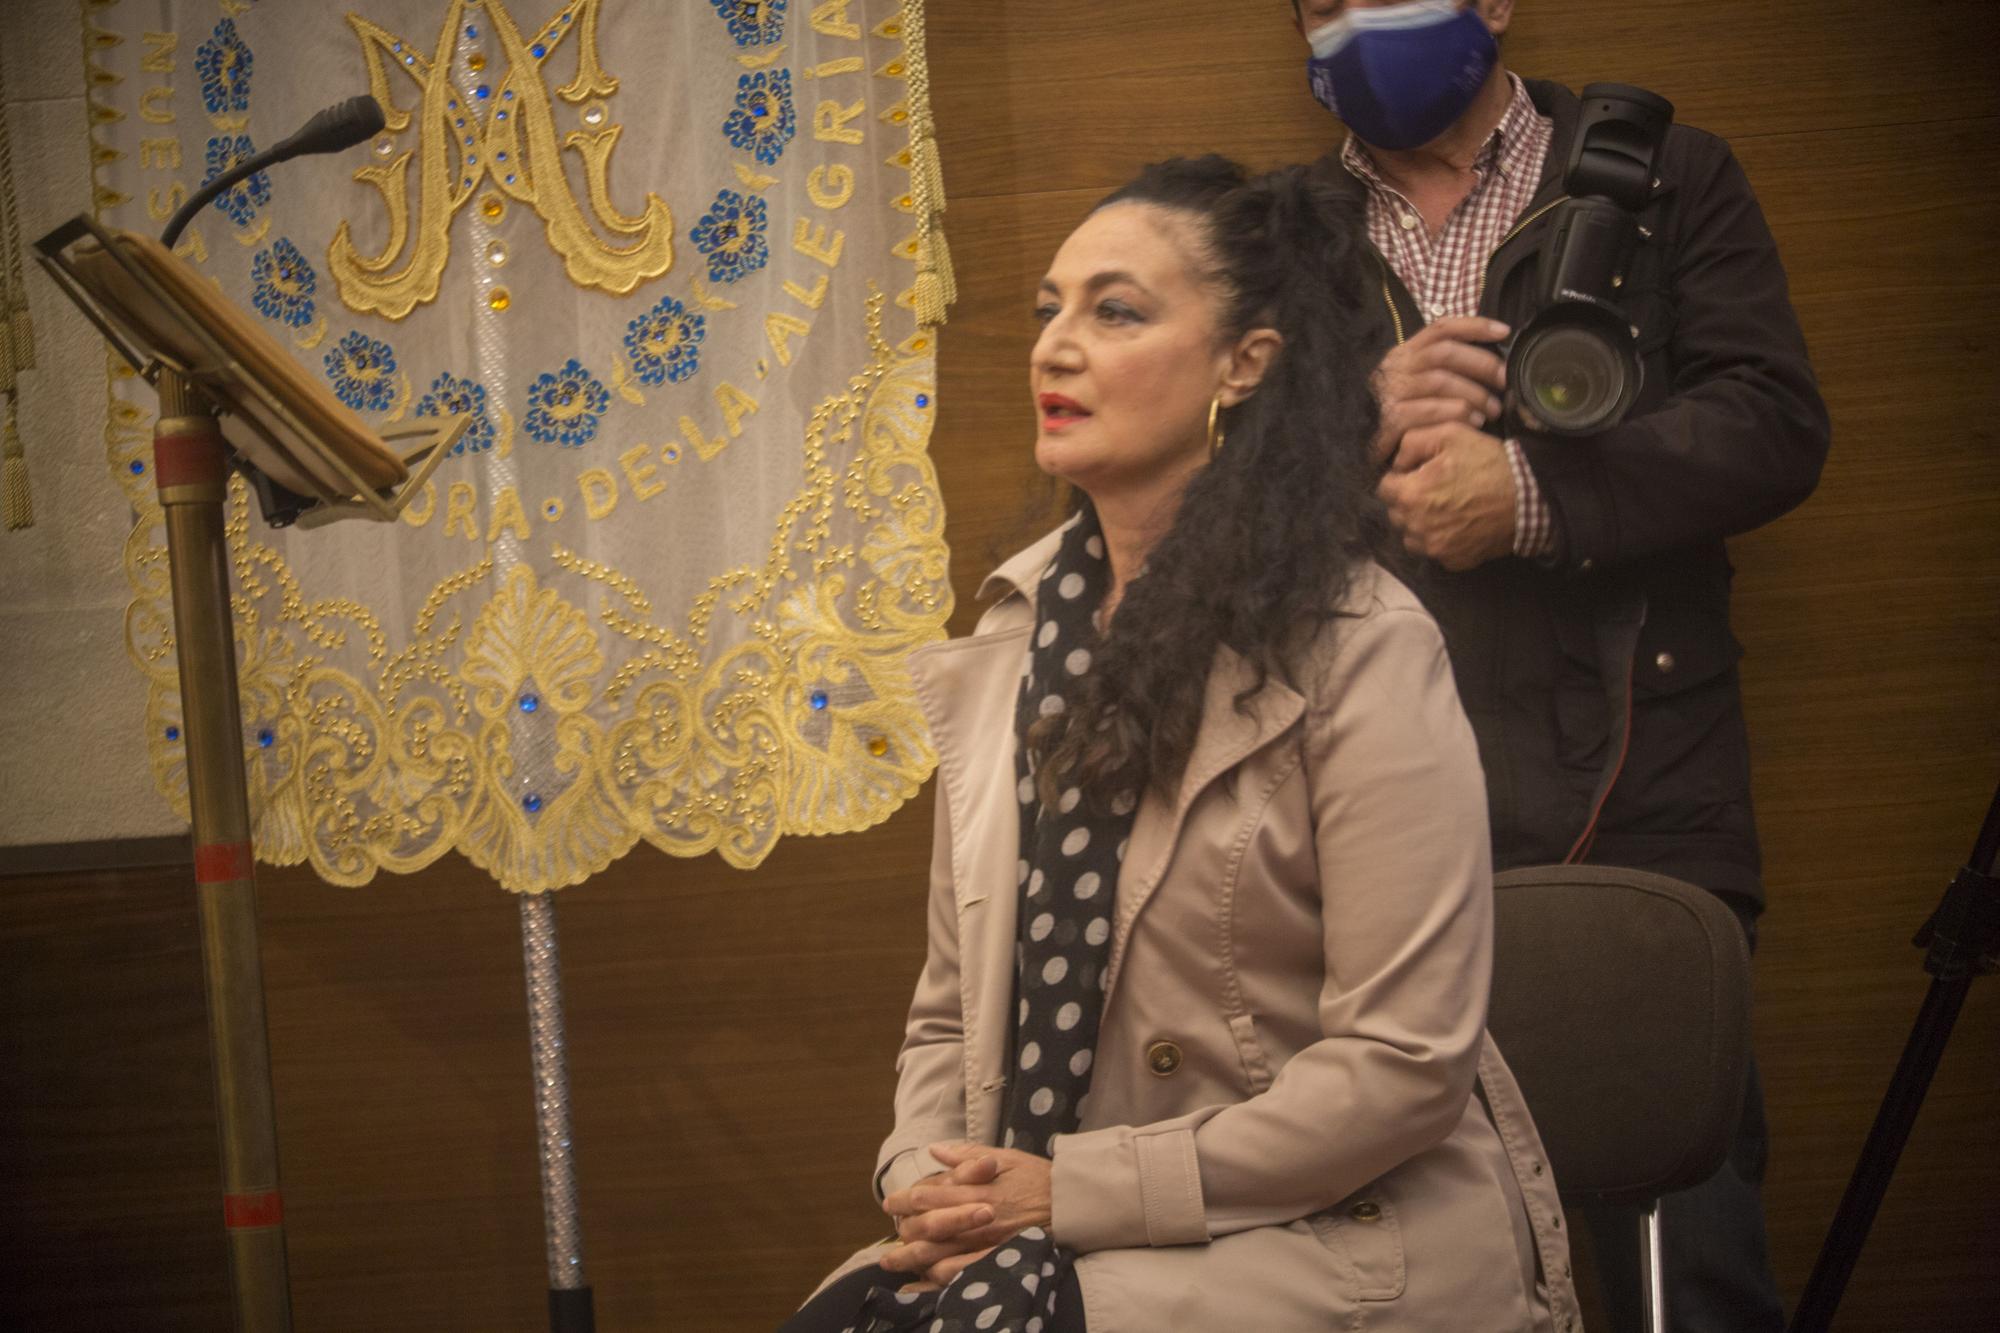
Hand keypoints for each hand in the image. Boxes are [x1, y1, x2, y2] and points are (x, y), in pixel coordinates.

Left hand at [879, 1142, 1054, 1276]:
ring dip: (912, 1257)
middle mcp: (977, 1217)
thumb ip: (968, 1156)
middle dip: (903, 1231)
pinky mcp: (996, 1259)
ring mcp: (986, 1242)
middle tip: (890, 1236)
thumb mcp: (1005, 1157)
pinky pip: (962, 1271)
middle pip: (928, 1226)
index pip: (929, 1195)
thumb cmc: (1038, 1177)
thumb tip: (936, 1151)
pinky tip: (924, 1279)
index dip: (905, 1200)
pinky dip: (939, 1277)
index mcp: (976, 1188)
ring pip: (939, 1252)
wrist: (1071, 1203)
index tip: (890, 1204)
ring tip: (893, 1262)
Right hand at [1371, 317, 1509, 465]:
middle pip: (1444, 353)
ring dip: (1473, 394)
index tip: (1504, 332)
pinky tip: (1472, 424)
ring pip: (1439, 382)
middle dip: (1482, 364)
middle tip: (1505, 382)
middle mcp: (1394, 367)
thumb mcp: (1418, 388)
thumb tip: (1492, 365)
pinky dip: (1455, 414)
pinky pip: (1427, 411)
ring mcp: (1389, 392)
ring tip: (1492, 411)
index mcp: (1403, 354)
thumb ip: (1444, 372)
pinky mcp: (1387, 419)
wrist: (1360, 448)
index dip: (1474, 326)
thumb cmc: (1401, 419)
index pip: (1440, 329)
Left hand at [1377, 422, 1517, 570]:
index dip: (1401, 478)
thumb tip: (1396, 463)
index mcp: (1411, 495)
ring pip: (1411, 536)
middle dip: (1408, 500)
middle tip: (1435, 489)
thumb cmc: (1489, 463)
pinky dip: (1440, 539)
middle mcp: (1417, 526)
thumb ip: (1411, 443)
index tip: (1419, 474)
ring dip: (1420, 523)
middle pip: (1396, 513)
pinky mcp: (1452, 561)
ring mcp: (1435, 548)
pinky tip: (1459, 523)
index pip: (1384, 488)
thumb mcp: (1450, 435)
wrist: (1529, 497)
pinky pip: (1434, 550)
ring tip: (1446, 507)